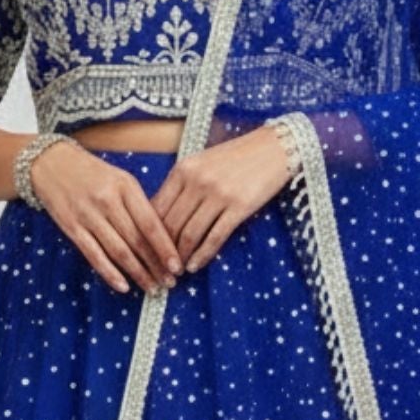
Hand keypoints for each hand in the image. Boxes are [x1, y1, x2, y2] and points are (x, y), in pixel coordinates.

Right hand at [26, 138, 184, 294]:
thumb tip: (163, 237)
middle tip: (170, 283)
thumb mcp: (121, 179)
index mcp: (126, 186)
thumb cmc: (92, 173)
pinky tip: (123, 286)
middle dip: (156, 265)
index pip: (151, 223)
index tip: (178, 266)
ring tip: (152, 287)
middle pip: (137, 240)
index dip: (165, 248)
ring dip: (137, 273)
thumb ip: (139, 204)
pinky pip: (94, 255)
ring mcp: (88, 215)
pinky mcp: (72, 228)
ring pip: (118, 251)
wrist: (51, 163)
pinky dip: (110, 273)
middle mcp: (108, 201)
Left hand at [148, 122, 294, 272]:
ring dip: (181, 257)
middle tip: (159, 269)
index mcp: (183, 170)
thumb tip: (160, 217)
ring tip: (177, 272)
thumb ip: (180, 186)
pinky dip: (202, 255)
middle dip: (162, 251)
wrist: (274, 147)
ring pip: (190, 234)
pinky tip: (195, 266)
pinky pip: (215, 237)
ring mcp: (218, 194)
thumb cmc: (236, 157)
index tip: (146, 252)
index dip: (148, 235)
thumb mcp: (201, 163)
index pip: (156, 208)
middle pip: (170, 224)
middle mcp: (197, 181)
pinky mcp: (239, 207)